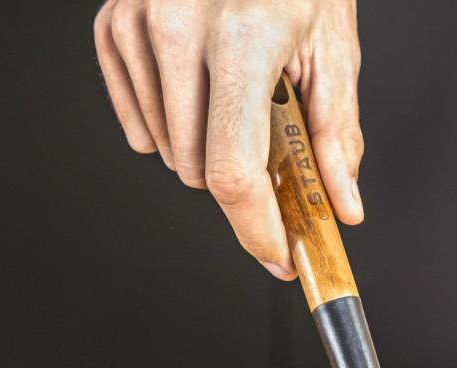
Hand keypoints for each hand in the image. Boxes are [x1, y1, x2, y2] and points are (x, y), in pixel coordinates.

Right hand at [94, 0, 363, 278]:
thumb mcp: (333, 48)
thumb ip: (336, 135)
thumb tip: (341, 205)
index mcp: (243, 39)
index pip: (235, 172)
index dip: (256, 230)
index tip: (276, 255)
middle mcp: (179, 29)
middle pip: (201, 173)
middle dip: (243, 183)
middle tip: (272, 147)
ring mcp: (139, 23)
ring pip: (169, 154)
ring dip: (208, 152)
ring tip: (237, 98)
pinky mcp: (115, 23)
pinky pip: (138, 125)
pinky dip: (171, 130)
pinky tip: (199, 95)